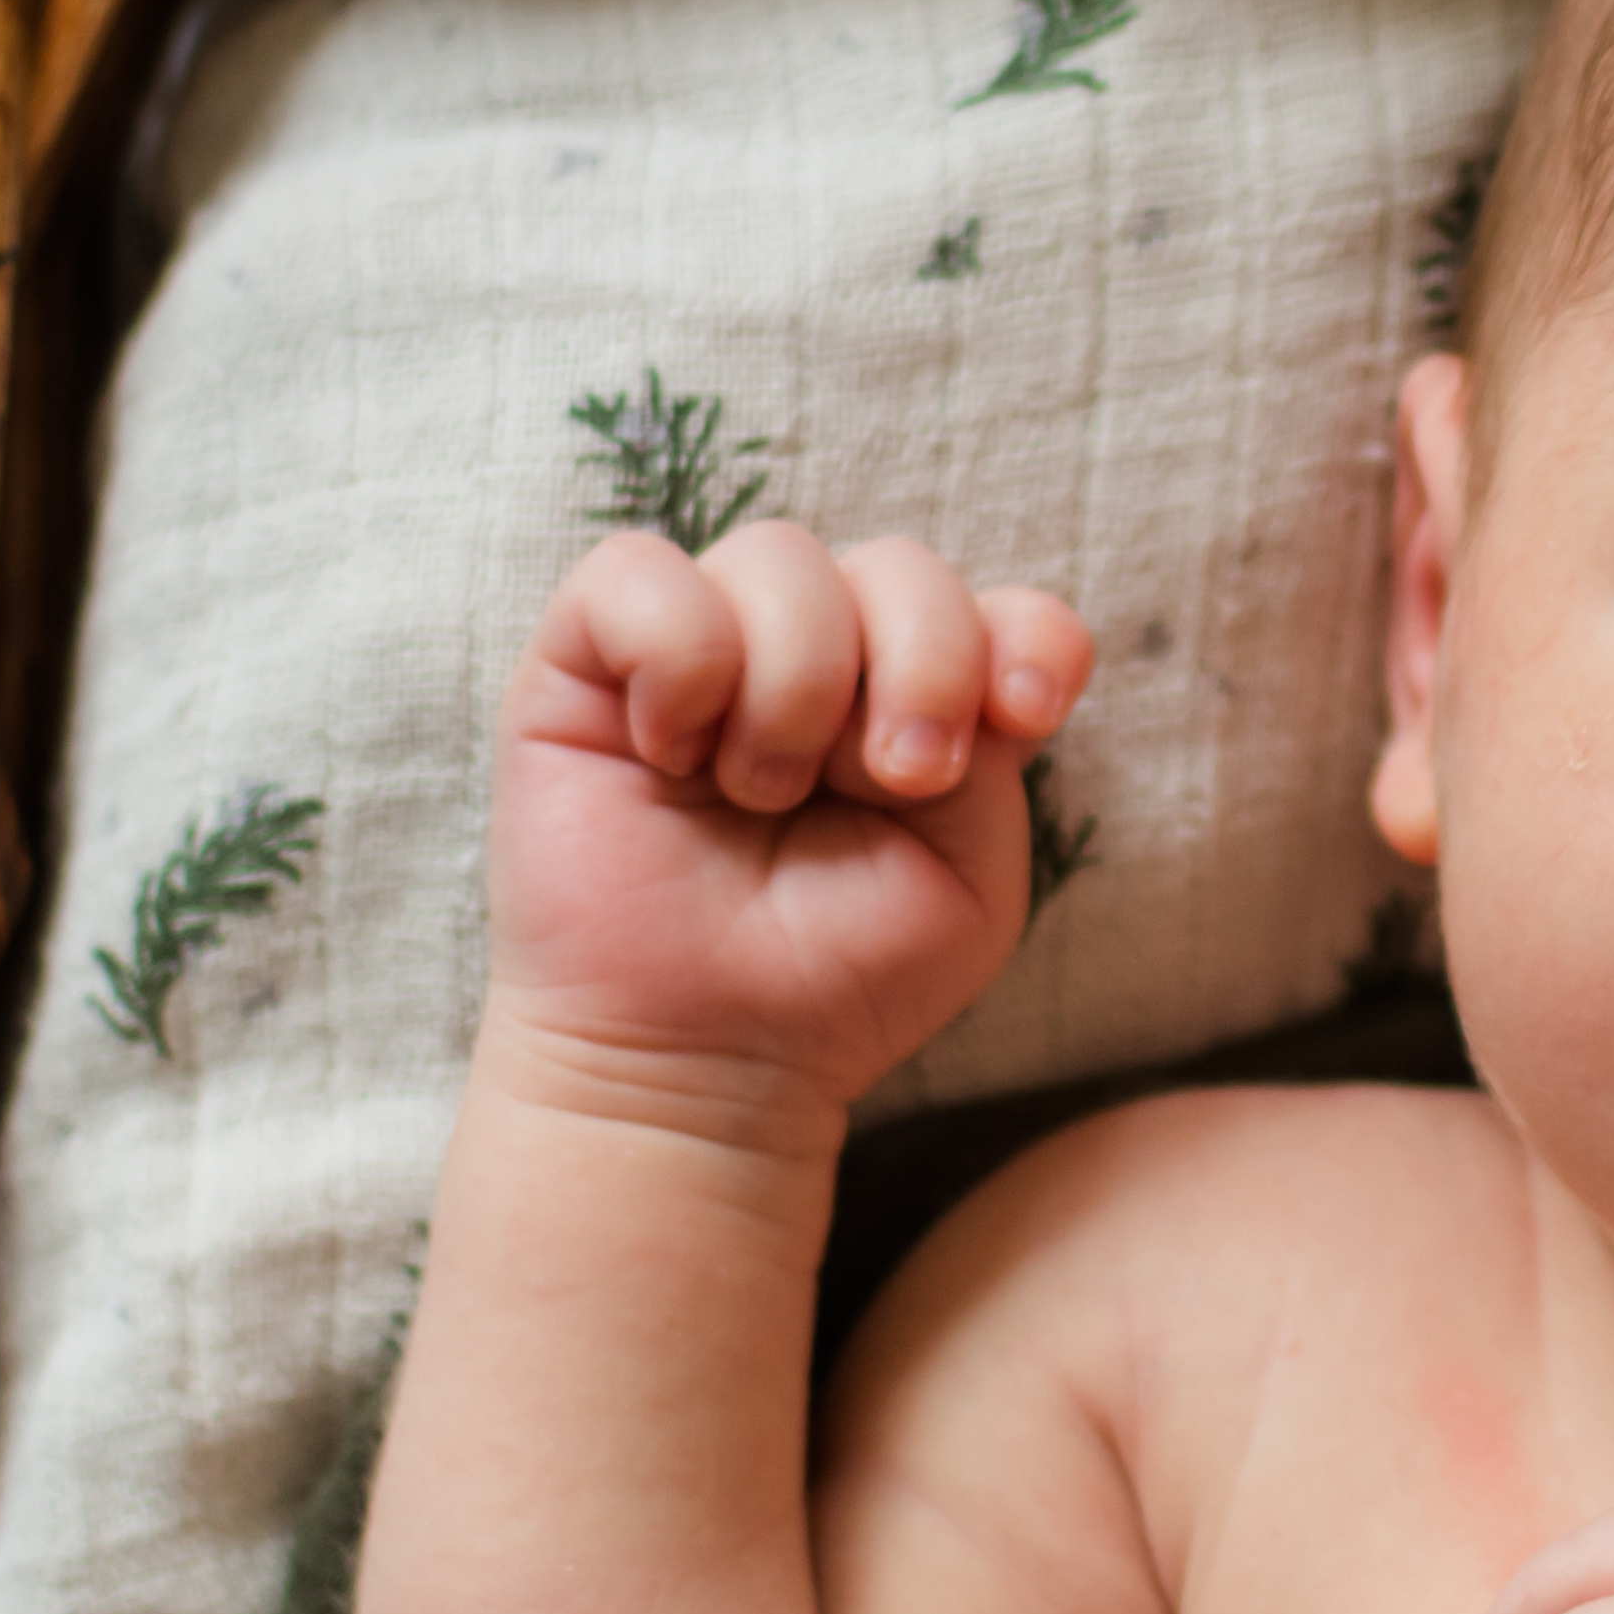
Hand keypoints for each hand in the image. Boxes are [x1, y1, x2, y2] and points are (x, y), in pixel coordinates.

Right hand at [483, 522, 1095, 1126]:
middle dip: (924, 666)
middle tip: (894, 778)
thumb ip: (993, 750)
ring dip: (794, 689)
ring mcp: (706, 643)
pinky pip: (639, 573)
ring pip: (778, 555)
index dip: (1025, 638)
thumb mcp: (967, 879)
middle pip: (900, 565)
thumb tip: (966, 656)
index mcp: (919, 699)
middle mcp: (820, 653)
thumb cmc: (835, 974)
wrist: (700, 1058)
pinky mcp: (587, 656)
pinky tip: (672, 753)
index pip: (1000, 606)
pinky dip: (680, 662)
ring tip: (760, 794)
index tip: (1022, 719)